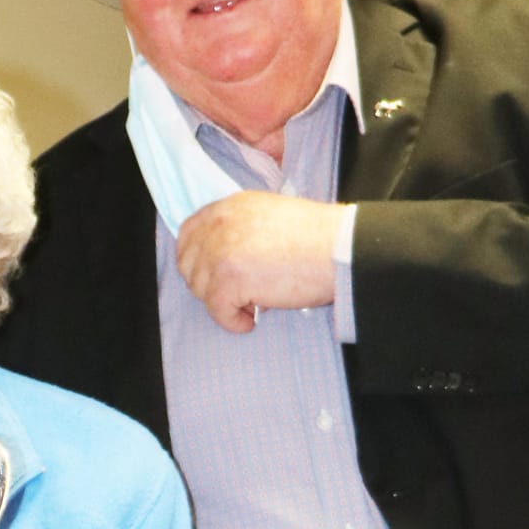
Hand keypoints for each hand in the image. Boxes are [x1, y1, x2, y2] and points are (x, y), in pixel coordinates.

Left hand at [175, 192, 339, 332]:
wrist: (339, 250)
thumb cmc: (317, 238)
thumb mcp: (270, 215)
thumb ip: (240, 228)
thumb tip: (224, 258)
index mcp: (229, 207)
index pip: (188, 233)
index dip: (194, 259)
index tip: (209, 276)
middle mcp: (219, 225)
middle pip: (189, 265)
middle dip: (208, 284)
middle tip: (236, 295)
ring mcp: (221, 252)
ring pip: (201, 290)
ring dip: (224, 303)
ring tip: (253, 304)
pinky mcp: (228, 280)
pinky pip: (217, 311)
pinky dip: (233, 322)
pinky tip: (252, 320)